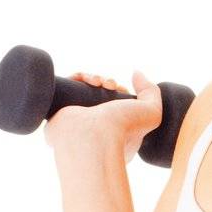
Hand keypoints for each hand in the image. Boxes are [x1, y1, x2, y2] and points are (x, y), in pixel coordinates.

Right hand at [43, 70, 163, 163]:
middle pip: (101, 98)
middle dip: (108, 84)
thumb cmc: (124, 130)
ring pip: (84, 92)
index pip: (118, 110)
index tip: (124, 92)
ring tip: (101, 82)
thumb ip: (150, 91)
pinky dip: (79, 77)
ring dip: (96, 79)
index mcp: (116, 136)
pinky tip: (90, 80)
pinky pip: (68, 88)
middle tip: (111, 85)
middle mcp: (96, 130)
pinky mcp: (59, 112)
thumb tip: (136, 73)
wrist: (92, 138)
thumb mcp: (152, 112)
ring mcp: (77, 122)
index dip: (122, 95)